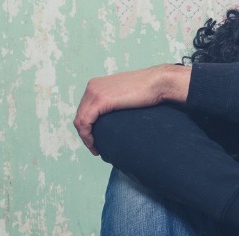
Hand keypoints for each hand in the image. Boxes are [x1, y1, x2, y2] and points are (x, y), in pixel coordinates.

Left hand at [73, 64, 189, 155]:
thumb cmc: (149, 90)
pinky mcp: (100, 100)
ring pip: (80, 120)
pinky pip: (85, 122)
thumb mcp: (127, 94)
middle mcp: (92, 87)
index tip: (95, 139)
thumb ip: (117, 101)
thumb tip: (118, 115)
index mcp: (97, 85)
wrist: (158, 83)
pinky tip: (94, 145)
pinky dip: (87, 136)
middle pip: (80, 114)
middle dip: (85, 133)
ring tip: (95, 149)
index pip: (84, 108)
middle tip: (95, 147)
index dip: (87, 126)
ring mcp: (94, 92)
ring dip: (85, 137)